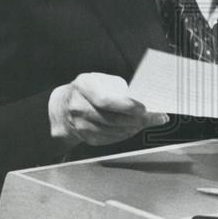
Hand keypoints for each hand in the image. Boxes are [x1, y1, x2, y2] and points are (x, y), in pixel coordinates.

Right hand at [49, 73, 168, 146]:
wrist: (63, 108)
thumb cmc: (88, 90)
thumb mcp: (100, 80)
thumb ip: (117, 88)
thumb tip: (140, 100)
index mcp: (84, 86)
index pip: (105, 100)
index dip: (126, 106)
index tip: (144, 109)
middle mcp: (78, 106)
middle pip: (111, 119)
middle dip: (137, 120)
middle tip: (155, 118)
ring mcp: (80, 125)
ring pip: (113, 131)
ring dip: (133, 128)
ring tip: (147, 122)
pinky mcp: (86, 137)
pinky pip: (110, 139)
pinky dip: (125, 134)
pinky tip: (133, 129)